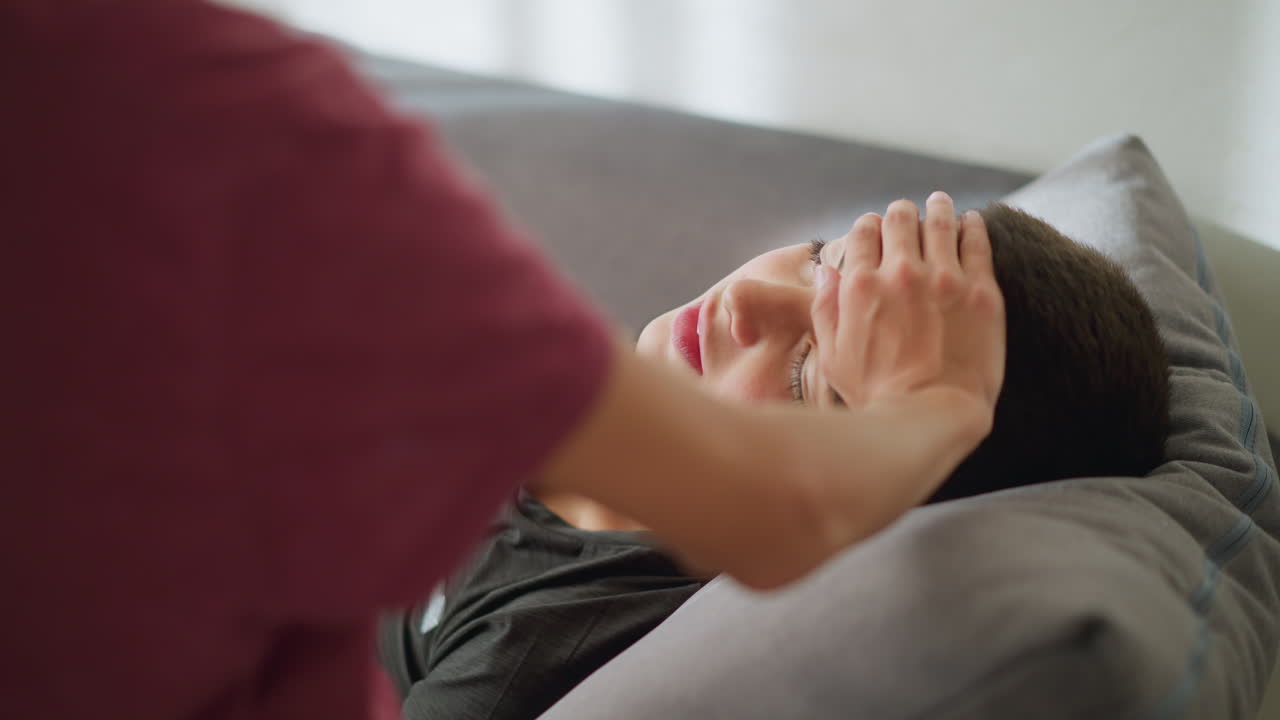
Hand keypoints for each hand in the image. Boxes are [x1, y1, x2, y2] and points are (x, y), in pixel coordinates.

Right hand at [810, 193, 1005, 434]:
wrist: (931, 415)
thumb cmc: (877, 394)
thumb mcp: (833, 356)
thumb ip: (826, 308)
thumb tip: (826, 271)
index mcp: (861, 285)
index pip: (864, 233)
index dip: (869, 227)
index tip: (875, 230)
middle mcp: (901, 273)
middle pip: (900, 220)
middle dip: (900, 213)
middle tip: (907, 214)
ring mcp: (944, 278)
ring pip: (940, 222)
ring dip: (938, 208)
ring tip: (940, 202)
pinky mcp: (981, 290)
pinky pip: (978, 242)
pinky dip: (973, 226)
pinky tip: (973, 221)